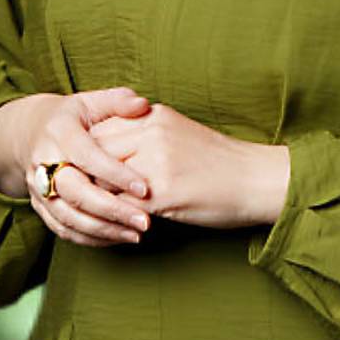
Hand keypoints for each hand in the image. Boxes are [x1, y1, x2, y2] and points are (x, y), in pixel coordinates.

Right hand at [0, 86, 155, 247]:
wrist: (28, 133)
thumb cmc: (71, 118)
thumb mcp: (90, 102)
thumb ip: (117, 101)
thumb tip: (142, 104)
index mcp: (58, 132)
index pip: (87, 155)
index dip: (115, 173)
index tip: (144, 188)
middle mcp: (43, 161)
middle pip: (75, 191)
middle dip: (111, 209)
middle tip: (145, 221)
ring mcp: (38, 186)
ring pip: (68, 216)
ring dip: (103, 229)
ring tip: (136, 234)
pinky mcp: (39, 205)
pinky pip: (62, 229)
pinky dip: (89, 238)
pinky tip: (116, 237)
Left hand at [88, 102, 289, 230]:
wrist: (259, 180)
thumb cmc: (218, 162)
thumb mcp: (177, 133)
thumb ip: (141, 135)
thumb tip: (101, 152)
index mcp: (152, 115)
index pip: (98, 129)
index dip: (84, 153)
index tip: (80, 170)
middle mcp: (152, 132)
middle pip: (94, 152)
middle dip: (84, 175)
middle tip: (80, 194)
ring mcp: (157, 162)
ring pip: (103, 180)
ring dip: (97, 198)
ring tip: (96, 211)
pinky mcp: (164, 192)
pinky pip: (123, 205)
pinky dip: (116, 217)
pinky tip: (120, 224)